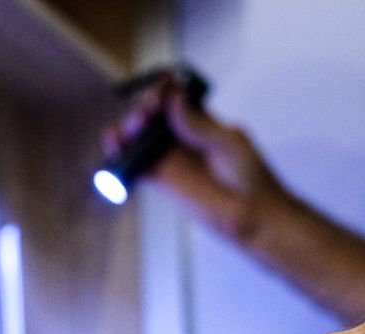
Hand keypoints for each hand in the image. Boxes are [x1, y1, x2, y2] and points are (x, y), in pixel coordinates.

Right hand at [102, 83, 289, 243]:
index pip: (173, 98)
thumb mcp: (226, 141)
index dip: (162, 90)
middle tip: (147, 113)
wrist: (251, 213)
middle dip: (144, 108)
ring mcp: (170, 159)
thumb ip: (197, 124)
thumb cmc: (248, 176)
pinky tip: (114, 146)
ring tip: (128, 130)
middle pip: (151, 115)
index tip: (161, 89)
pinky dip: (121, 157)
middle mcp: (181, 138)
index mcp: (199, 120)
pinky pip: (136, 166)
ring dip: (128, 129)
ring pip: (139, 138)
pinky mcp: (162, 181)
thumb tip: (174, 99)